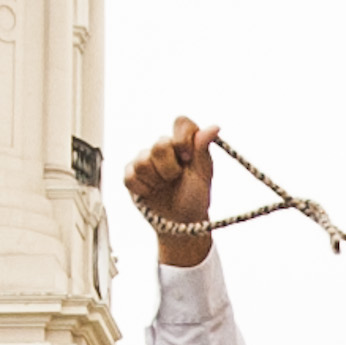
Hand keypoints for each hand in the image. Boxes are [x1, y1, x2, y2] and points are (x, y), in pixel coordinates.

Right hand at [121, 117, 217, 265]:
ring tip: (164, 187)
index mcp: (184, 142)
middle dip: (169, 168)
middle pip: (159, 144)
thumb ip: (202, 149)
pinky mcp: (131, 173)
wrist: (180, 221)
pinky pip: (130, 176)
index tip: (187, 158)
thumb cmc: (195, 196)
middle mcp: (164, 147)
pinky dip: (143, 189)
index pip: (181, 122)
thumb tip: (214, 127)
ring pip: (142, 161)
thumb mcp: (203, 174)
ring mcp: (144, 159)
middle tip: (176, 179)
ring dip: (156, 180)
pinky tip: (151, 192)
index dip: (182, 138)